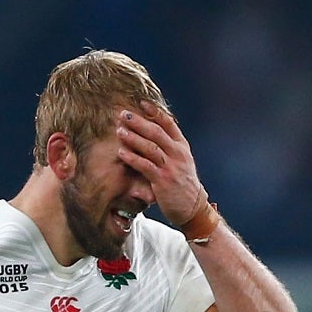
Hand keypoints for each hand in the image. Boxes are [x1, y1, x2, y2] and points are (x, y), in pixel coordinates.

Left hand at [114, 106, 207, 228]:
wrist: (193, 208)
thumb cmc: (182, 184)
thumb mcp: (181, 162)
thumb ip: (169, 148)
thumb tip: (152, 134)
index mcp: (182, 146)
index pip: (169, 124)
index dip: (155, 112)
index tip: (142, 103)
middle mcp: (178, 154)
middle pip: (157, 132)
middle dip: (139, 122)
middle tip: (124, 114)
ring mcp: (171, 167)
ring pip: (150, 147)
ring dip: (133, 138)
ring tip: (119, 130)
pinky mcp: (163, 181)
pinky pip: (145, 166)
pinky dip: (132, 158)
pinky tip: (121, 152)